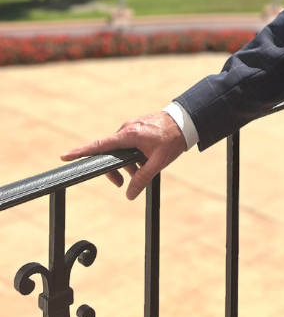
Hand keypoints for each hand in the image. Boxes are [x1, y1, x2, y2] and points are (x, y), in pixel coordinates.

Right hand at [61, 111, 186, 200]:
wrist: (186, 122)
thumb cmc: (172, 139)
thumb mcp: (158, 161)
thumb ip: (142, 178)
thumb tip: (130, 194)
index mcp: (129, 135)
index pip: (100, 145)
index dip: (82, 152)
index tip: (65, 156)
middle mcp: (127, 129)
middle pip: (110, 153)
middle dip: (115, 169)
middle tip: (122, 183)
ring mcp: (132, 127)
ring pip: (121, 150)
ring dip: (127, 163)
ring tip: (141, 172)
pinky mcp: (137, 127)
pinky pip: (129, 144)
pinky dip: (133, 155)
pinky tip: (145, 162)